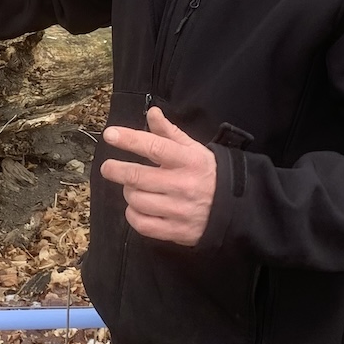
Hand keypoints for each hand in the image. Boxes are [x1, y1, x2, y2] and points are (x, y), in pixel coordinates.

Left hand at [99, 107, 217, 246]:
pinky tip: (137, 207)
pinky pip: (142, 224)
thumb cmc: (207, 173)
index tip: (110, 135)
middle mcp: (183, 185)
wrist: (235, 208)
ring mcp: (179, 210)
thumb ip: (169, 132)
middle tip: (108, 168)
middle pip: (138, 177)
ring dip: (128, 192)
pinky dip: (132, 214)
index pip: (154, 147)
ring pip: (136, 200)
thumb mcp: (193, 149)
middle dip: (116, 170)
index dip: (129, 139)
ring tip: (133, 187)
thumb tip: (152, 112)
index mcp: (188, 161)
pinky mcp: (177, 231)